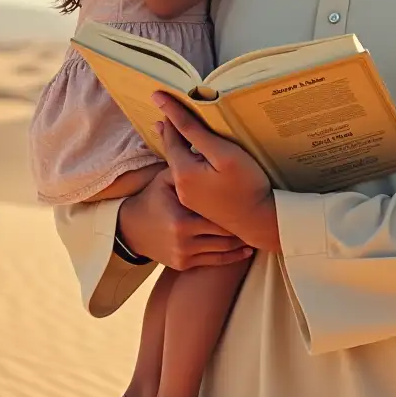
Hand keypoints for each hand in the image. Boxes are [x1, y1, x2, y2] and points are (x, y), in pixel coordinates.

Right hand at [117, 165, 253, 270]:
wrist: (132, 229)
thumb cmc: (153, 198)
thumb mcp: (165, 179)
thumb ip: (184, 163)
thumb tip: (191, 132)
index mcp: (181, 217)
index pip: (218, 212)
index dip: (238, 206)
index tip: (255, 198)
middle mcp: (183, 239)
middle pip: (224, 232)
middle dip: (242, 224)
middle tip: (263, 217)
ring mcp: (184, 254)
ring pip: (223, 249)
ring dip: (242, 241)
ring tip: (259, 231)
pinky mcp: (184, 264)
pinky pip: (215, 262)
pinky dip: (233, 257)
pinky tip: (247, 249)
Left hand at [153, 93, 280, 251]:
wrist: (259, 222)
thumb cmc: (246, 185)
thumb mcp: (223, 153)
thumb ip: (196, 133)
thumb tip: (169, 113)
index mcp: (184, 172)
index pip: (172, 136)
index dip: (168, 114)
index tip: (158, 95)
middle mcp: (181, 186)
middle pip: (172, 152)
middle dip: (169, 131)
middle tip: (164, 113)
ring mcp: (188, 198)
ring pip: (178, 164)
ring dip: (177, 146)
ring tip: (175, 132)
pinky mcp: (199, 205)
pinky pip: (186, 176)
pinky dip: (185, 161)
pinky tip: (192, 158)